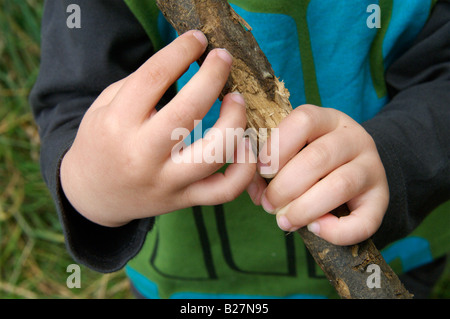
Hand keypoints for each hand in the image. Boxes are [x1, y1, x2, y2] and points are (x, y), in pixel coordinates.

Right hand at [60, 30, 254, 226]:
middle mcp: (142, 155)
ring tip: (236, 102)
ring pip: (215, 153)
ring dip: (235, 121)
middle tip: (223, 59)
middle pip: (188, 111)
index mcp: (117, 124)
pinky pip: (225, 190)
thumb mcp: (104, 107)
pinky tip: (244, 146)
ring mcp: (167, 181)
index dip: (181, 51)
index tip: (197, 40)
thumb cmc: (101, 143)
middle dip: (213, 77)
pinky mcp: (184, 199)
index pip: (154, 78)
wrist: (94, 194)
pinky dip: (244, 168)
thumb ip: (138, 86)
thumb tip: (183, 64)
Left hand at [247, 104, 388, 244]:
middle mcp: (354, 138)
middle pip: (319, 157)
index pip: (304, 120)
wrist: (355, 173)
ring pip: (340, 185)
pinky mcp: (382, 199)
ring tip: (285, 221)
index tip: (262, 171)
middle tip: (269, 205)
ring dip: (305, 208)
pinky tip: (316, 229)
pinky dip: (336, 231)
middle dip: (285, 186)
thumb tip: (255, 190)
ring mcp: (372, 167)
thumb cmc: (312, 162)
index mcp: (327, 119)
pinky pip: (364, 221)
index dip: (277, 146)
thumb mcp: (293, 153)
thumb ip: (269, 168)